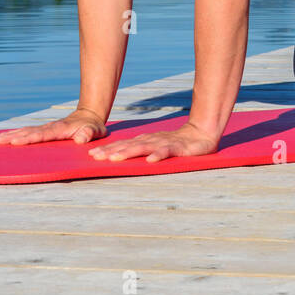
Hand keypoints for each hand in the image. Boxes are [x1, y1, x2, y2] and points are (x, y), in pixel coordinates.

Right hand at [0, 109, 108, 145]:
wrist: (89, 115)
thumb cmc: (93, 127)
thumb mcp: (95, 131)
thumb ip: (88, 134)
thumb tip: (81, 139)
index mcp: (60, 129)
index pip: (42, 135)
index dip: (30, 138)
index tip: (16, 142)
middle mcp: (49, 127)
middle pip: (28, 132)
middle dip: (13, 137)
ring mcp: (45, 128)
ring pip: (24, 131)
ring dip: (10, 135)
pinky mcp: (43, 130)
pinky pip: (26, 132)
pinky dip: (14, 134)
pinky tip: (3, 138)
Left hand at [88, 122, 218, 163]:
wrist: (201, 133)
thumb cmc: (176, 142)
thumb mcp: (156, 145)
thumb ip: (142, 149)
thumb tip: (120, 154)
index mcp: (146, 140)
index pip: (124, 144)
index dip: (108, 149)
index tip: (92, 155)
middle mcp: (152, 140)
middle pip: (129, 145)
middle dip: (112, 151)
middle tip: (96, 157)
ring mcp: (164, 143)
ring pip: (144, 147)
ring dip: (129, 152)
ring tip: (115, 158)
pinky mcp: (178, 147)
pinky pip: (167, 151)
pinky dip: (158, 155)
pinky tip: (150, 160)